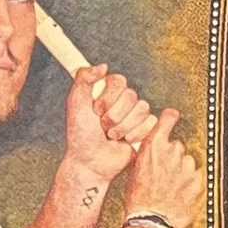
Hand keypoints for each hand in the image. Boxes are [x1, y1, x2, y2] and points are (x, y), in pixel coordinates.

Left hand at [65, 64, 155, 181]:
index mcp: (108, 91)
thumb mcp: (76, 103)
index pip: (119, 81)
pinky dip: (135, 134)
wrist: (90, 161)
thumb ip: (84, 79)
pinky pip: (151, 123)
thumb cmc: (80, 135)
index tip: (95, 110)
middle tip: (102, 126)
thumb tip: (102, 66)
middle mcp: (123, 100)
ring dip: (123, 127)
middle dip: (113, 116)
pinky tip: (124, 141)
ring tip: (111, 136)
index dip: (108, 98)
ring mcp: (135, 114)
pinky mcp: (145, 129)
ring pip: (142, 109)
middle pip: (131, 96)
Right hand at [124, 109, 202, 227]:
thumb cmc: (139, 199)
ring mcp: (187, 165)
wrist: (150, 221)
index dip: (170, 118)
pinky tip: (177, 194)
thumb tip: (157, 150)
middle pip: (177, 146)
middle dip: (173, 157)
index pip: (168, 118)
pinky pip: (195, 177)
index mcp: (154, 146)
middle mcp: (172, 151)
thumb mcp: (136, 170)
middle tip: (163, 175)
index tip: (172, 117)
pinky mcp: (198, 179)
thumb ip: (150, 155)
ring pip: (187, 162)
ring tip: (169, 188)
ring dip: (181, 171)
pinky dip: (189, 184)